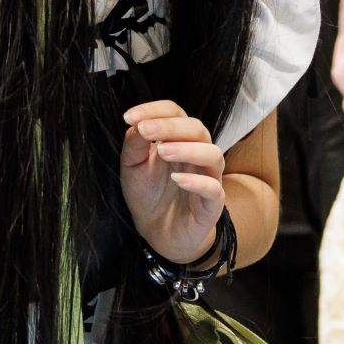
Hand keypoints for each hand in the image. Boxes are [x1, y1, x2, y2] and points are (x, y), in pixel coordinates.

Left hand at [120, 100, 226, 263]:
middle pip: (196, 128)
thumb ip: (134, 144)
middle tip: (146, 130)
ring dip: (187, 149)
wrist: (158, 232)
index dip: (154, 110)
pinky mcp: (212, 203)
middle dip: (170, 126)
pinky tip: (177, 179)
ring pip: (212, 154)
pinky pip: (213, 188)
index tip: (129, 116)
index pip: (175, 112)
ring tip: (162, 152)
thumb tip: (135, 122)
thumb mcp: (132, 167)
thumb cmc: (148, 194)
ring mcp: (208, 177)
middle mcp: (197, 153)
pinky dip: (197, 181)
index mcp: (178, 139)